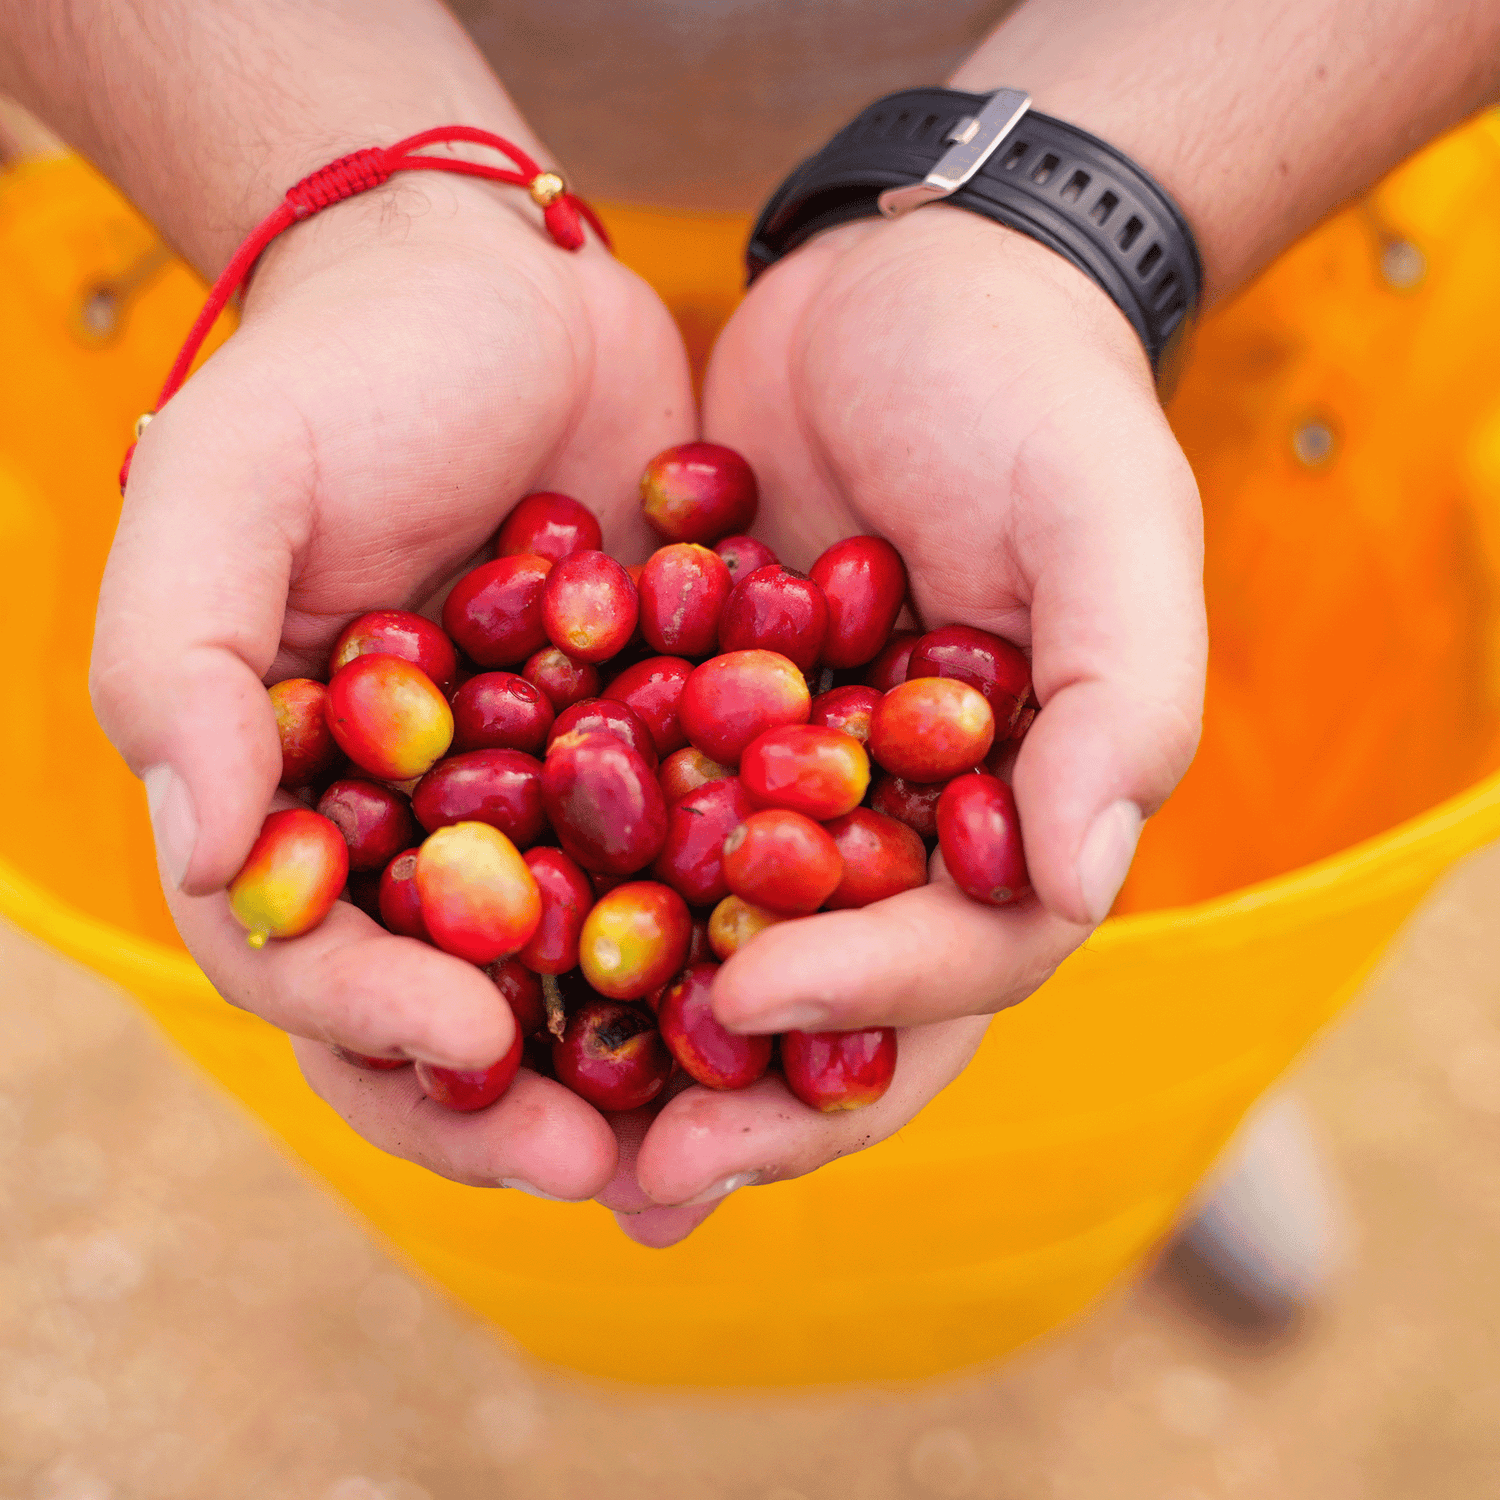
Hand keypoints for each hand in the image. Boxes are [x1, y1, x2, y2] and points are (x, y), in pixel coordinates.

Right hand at [90, 176, 694, 1199]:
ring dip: (643, 1070)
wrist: (499, 282)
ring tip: (714, 1138)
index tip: (470, 1044)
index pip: (313, 961)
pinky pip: (702, 872)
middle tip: (605, 1165)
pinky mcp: (662, 760)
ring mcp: (547, 806)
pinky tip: (809, 995)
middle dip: (516, 1098)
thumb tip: (211, 854)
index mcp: (301, 801)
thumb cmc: (341, 373)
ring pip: (589, 978)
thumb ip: (178, 666)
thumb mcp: (223, 486)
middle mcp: (424, 830)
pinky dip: (744, 941)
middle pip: (454, 1008)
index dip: (378, 1025)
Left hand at [614, 207, 1204, 1245]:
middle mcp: (901, 831)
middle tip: (643, 1178)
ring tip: (543, 1123)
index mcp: (1012, 815)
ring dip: (642, 1050)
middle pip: (836, 1005)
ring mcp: (793, 790)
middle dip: (749, 1097)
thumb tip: (1080, 882)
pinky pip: (630, 840)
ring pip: (722, 954)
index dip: (863, 1002)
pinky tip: (477, 959)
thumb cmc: (1034, 398)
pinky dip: (566, 906)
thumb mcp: (1108, 524)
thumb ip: (1120, 702)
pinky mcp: (696, 731)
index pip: (960, 961)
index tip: (744, 1010)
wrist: (909, 281)